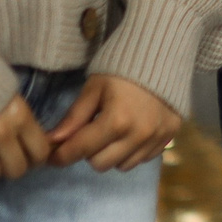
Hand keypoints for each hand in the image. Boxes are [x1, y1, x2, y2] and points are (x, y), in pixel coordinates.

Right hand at [0, 95, 49, 193]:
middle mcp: (2, 134)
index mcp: (20, 116)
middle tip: (3, 163)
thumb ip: (20, 117)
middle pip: (17, 170)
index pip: (40, 153)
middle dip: (11, 170)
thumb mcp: (9, 92)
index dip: (35, 159)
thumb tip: (29, 141)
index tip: (27, 156)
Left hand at [48, 74, 182, 171]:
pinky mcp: (169, 138)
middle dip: (89, 152)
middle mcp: (138, 136)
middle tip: (90, 134)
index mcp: (117, 121)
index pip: (80, 150)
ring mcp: (156, 139)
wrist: (164, 56)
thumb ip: (74, 116)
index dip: (61, 156)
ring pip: (122, 166)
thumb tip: (53, 141)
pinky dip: (132, 151)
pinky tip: (132, 132)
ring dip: (112, 154)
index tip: (52, 157)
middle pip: (100, 164)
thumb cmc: (123, 69)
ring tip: (113, 133)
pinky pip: (142, 159)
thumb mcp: (94, 88)